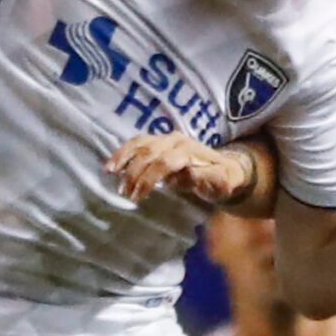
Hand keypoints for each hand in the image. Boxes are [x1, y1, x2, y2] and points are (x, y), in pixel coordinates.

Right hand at [106, 132, 257, 206]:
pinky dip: (122, 152)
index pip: (165, 162)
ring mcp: (165, 138)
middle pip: (149, 153)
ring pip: (139, 144)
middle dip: (134, 173)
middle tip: (124, 193)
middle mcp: (176, 140)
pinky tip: (110, 164)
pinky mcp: (158, 141)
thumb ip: (205, 179)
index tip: (138, 196)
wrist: (224, 168)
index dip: (149, 179)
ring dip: (123, 158)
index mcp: (189, 150)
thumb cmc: (222, 180)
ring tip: (110, 173)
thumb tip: (185, 174)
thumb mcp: (221, 183)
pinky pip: (136, 142)